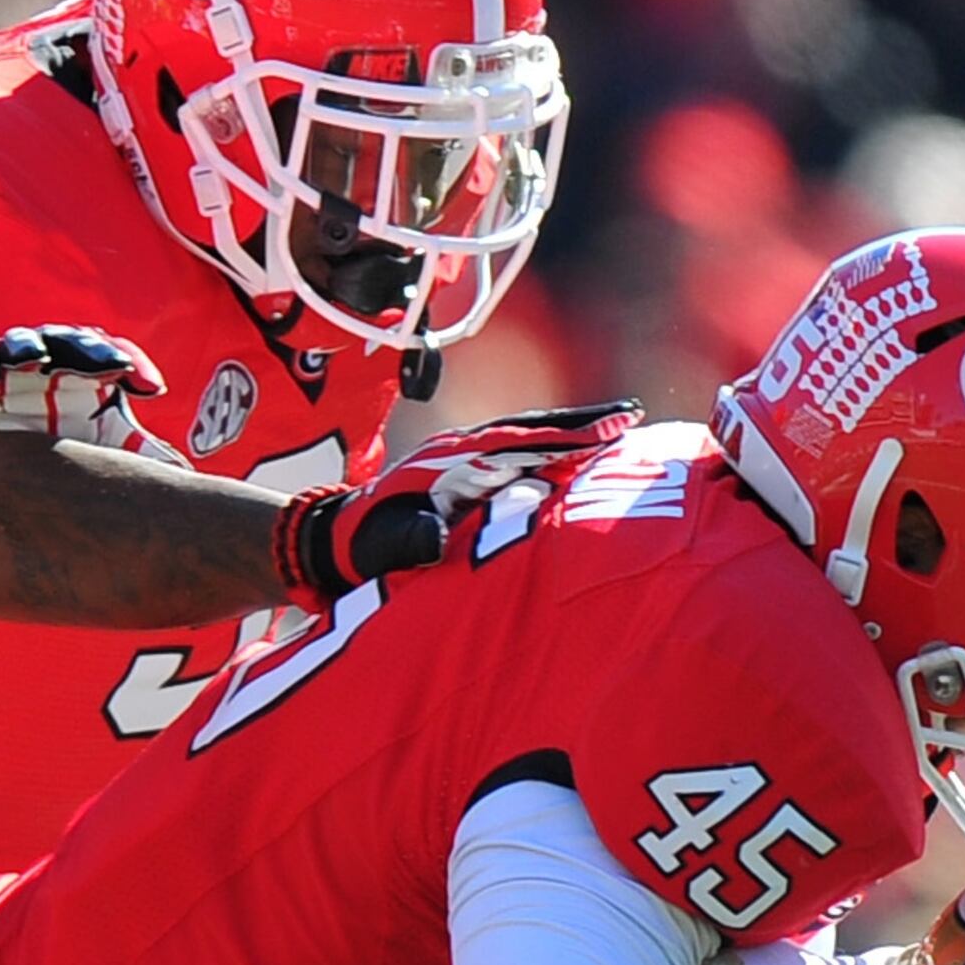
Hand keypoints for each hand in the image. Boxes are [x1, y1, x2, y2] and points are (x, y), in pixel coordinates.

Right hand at [0, 326, 176, 452]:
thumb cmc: (57, 436)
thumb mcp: (98, 444)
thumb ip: (135, 453)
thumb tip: (185, 478)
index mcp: (88, 370)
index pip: (115, 356)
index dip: (135, 366)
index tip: (153, 388)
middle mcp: (53, 359)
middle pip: (73, 343)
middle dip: (89, 351)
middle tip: (109, 365)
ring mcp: (11, 365)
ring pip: (20, 344)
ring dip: (25, 347)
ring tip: (32, 358)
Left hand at [273, 402, 642, 601]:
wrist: (333, 538)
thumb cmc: (361, 547)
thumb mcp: (381, 546)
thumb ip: (410, 540)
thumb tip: (440, 540)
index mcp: (451, 465)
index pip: (518, 446)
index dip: (562, 441)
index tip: (606, 435)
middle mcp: (463, 452)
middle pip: (532, 429)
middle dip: (581, 424)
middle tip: (631, 417)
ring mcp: (466, 458)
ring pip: (528, 436)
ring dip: (571, 430)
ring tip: (617, 426)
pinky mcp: (469, 471)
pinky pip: (519, 452)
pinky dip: (552, 447)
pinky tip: (578, 455)